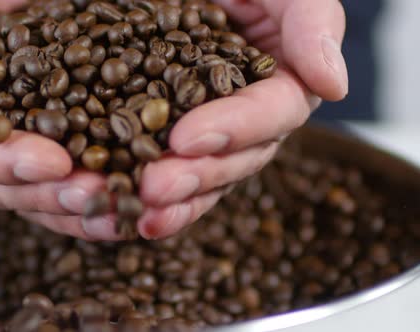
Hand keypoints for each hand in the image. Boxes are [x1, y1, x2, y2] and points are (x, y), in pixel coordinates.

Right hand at [0, 0, 118, 239]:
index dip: (3, 162)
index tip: (53, 162)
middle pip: (2, 186)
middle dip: (52, 194)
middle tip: (98, 193)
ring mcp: (10, 148)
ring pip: (40, 193)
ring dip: (83, 206)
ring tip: (123, 205)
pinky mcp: (50, 144)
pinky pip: (71, 176)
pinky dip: (102, 188)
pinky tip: (131, 195)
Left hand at [135, 0, 347, 238]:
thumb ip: (310, 22)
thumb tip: (332, 84)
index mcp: (282, 82)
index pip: (271, 112)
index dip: (234, 129)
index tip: (188, 139)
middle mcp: (248, 117)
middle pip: (234, 159)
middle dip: (194, 176)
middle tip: (153, 188)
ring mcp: (209, 131)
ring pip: (199, 178)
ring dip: (168, 201)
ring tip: (130, 211)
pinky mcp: (169, 137)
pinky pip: (162, 171)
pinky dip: (140, 195)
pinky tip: (117, 211)